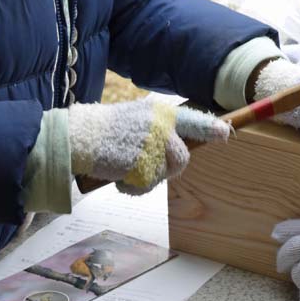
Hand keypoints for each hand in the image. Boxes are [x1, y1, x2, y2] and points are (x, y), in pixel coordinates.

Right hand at [69, 100, 229, 194]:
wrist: (74, 137)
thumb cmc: (102, 131)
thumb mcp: (135, 120)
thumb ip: (158, 129)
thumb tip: (178, 147)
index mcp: (160, 113)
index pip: (192, 121)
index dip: (210, 129)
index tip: (225, 134)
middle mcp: (161, 127)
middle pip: (182, 158)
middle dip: (168, 168)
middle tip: (145, 167)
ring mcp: (152, 146)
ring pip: (165, 173)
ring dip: (149, 177)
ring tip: (126, 169)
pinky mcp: (142, 165)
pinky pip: (146, 186)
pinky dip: (132, 187)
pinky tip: (117, 175)